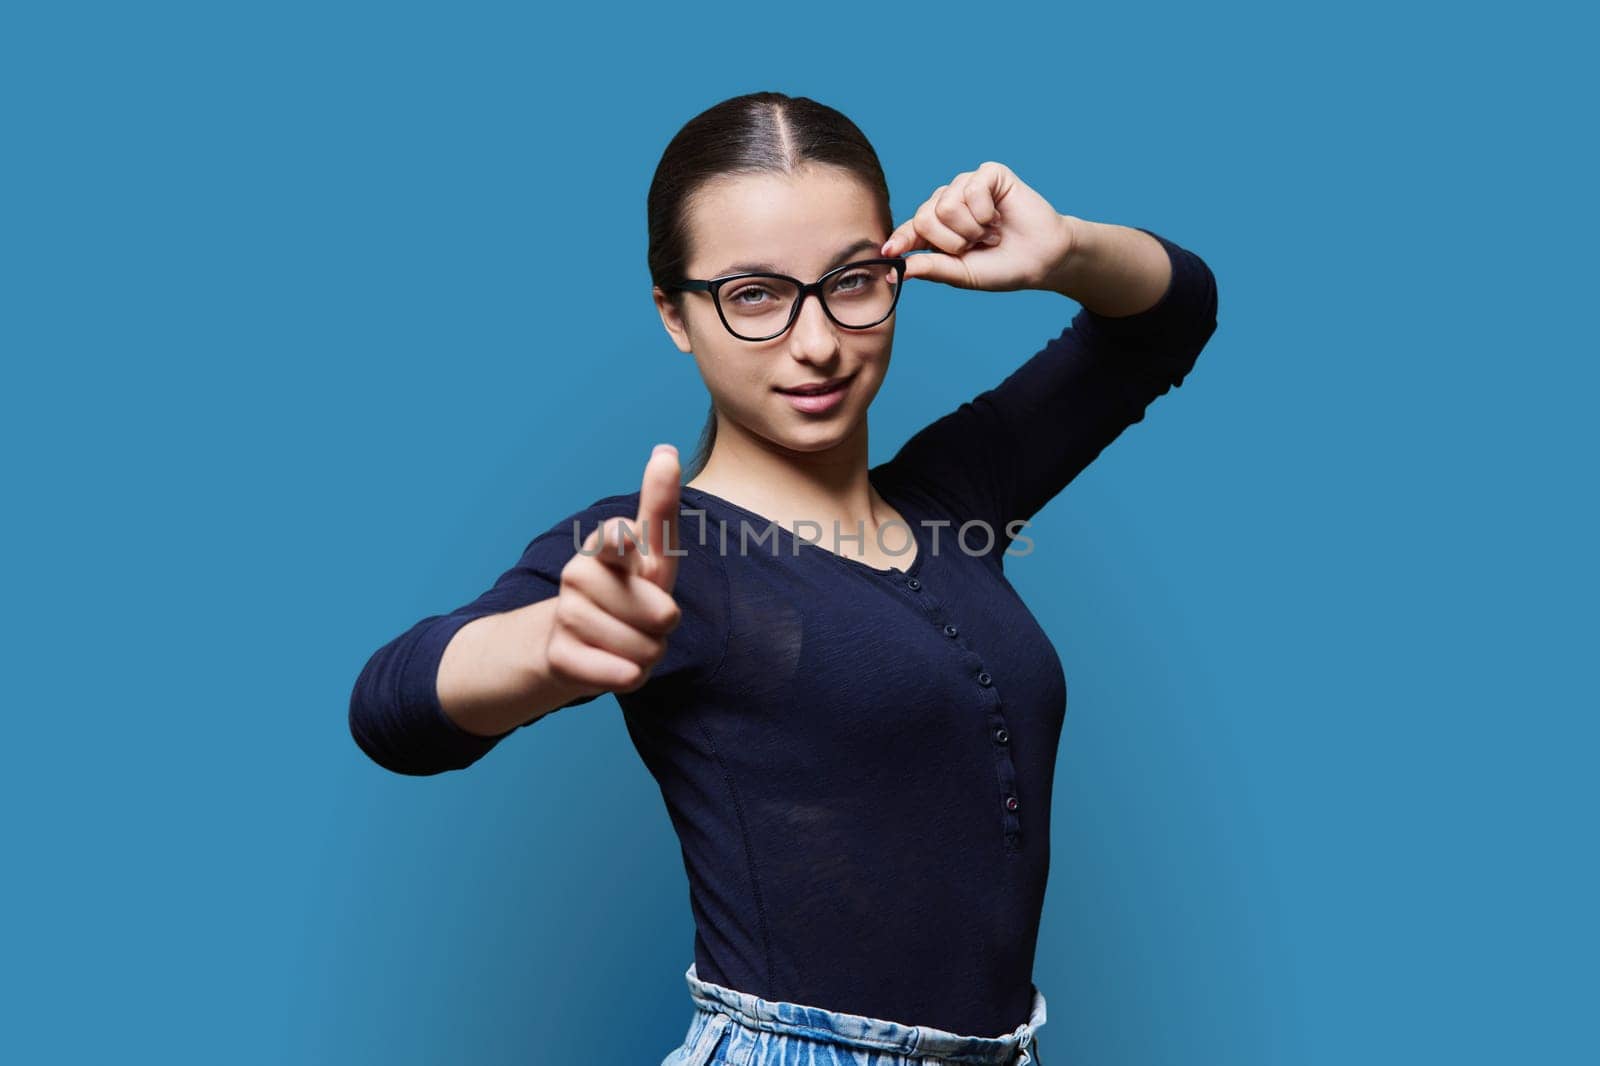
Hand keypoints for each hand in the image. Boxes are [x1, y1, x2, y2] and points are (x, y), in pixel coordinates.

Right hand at [542, 444, 683, 695]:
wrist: (576, 643)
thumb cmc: (629, 594)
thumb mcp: (653, 558)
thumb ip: (659, 512)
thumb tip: (664, 449)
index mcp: (607, 547)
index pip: (617, 539)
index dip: (622, 542)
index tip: (624, 536)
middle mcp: (580, 574)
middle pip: (660, 612)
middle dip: (665, 626)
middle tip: (645, 620)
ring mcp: (567, 614)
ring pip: (644, 648)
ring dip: (648, 653)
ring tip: (627, 640)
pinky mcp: (559, 655)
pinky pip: (619, 674)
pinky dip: (628, 676)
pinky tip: (614, 665)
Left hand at [880, 161, 1080, 292]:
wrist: (1041, 259)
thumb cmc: (1002, 268)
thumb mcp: (961, 274)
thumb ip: (930, 268)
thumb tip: (894, 271)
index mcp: (936, 230)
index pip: (908, 231)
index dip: (899, 240)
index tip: (889, 252)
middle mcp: (947, 203)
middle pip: (925, 217)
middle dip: (952, 241)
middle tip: (974, 246)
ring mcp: (966, 186)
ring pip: (947, 205)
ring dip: (972, 229)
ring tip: (990, 234)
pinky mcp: (987, 174)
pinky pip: (971, 189)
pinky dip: (985, 212)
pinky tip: (998, 217)